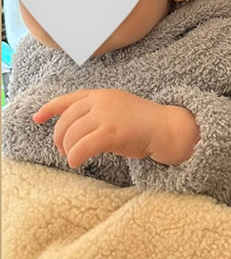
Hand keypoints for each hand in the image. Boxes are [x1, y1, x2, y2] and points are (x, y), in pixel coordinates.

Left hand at [32, 89, 198, 167]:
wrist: (165, 128)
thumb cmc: (143, 122)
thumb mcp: (118, 108)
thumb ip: (97, 112)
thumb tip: (74, 128)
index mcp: (100, 95)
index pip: (68, 100)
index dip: (49, 109)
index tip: (37, 118)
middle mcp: (100, 102)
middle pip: (66, 121)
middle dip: (60, 138)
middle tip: (64, 150)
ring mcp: (105, 116)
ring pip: (72, 136)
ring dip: (68, 149)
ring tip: (73, 157)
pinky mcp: (110, 133)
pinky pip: (82, 147)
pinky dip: (75, 157)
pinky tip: (76, 163)